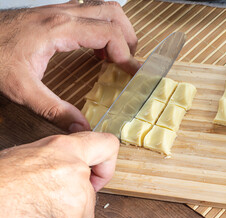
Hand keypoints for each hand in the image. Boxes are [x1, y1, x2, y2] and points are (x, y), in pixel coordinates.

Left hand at [0, 1, 140, 132]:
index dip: (126, 54)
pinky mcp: (54, 13)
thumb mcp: (22, 89)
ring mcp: (58, 10)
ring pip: (103, 8)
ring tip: (117, 54)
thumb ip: (54, 110)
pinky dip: (102, 28)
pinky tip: (95, 49)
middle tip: (128, 63)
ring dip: (117, 29)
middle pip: (113, 14)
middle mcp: (63, 14)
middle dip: (128, 38)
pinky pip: (89, 12)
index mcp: (59, 29)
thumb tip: (81, 128)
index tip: (133, 73)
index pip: (108, 34)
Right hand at [0, 132, 118, 217]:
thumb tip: (66, 165)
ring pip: (84, 212)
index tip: (99, 174)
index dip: (106, 162)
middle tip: (49, 200)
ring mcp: (76, 201)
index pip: (107, 145)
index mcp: (64, 150)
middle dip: (76, 198)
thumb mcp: (25, 157)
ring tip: (37, 212)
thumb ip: (55, 158)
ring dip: (67, 216)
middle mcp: (75, 172)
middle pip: (91, 190)